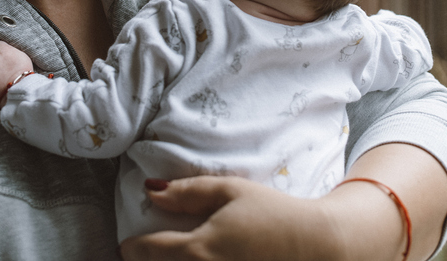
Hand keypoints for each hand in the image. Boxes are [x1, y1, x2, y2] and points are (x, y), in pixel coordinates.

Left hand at [118, 175, 406, 260]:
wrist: (317, 246)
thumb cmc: (274, 214)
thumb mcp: (231, 191)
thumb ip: (188, 192)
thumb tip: (151, 192)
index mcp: (199, 248)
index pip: (147, 251)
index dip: (133, 246)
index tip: (129, 243)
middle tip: (149, 254)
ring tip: (180, 256)